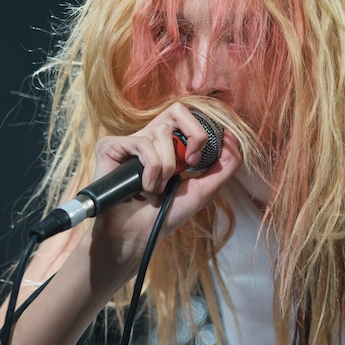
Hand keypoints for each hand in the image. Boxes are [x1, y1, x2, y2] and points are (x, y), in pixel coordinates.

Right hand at [83, 103, 241, 282]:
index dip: (200, 132)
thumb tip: (233, 136)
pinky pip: (141, 143)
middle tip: (188, 164)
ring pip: (161, 132)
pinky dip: (150, 169)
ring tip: (157, 188)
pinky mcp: (111, 147)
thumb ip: (224, 165)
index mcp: (170, 144)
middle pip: (178, 110)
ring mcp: (130, 141)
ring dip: (167, 167)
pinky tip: (144, 186)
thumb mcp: (204, 190)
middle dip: (192, 136)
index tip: (197, 161)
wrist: (137, 235)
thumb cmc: (166, 215)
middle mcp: (150, 138)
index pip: (190, 117)